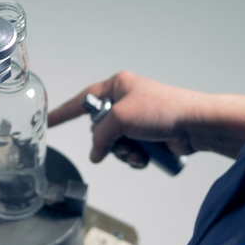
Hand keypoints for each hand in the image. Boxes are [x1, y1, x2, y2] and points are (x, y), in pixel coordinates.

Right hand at [49, 71, 201, 163]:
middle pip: (99, 127)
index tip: (49, 121)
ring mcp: (137, 120)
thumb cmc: (163, 109)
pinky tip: (145, 156)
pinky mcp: (147, 136)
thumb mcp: (121, 117)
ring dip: (123, 152)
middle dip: (108, 140)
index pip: (82, 100)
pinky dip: (135, 157)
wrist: (195, 125)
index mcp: (117, 86)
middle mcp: (125, 101)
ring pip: (114, 143)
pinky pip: (129, 151)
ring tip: (138, 151)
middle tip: (121, 139)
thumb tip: (96, 153)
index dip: (64, 112)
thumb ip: (101, 135)